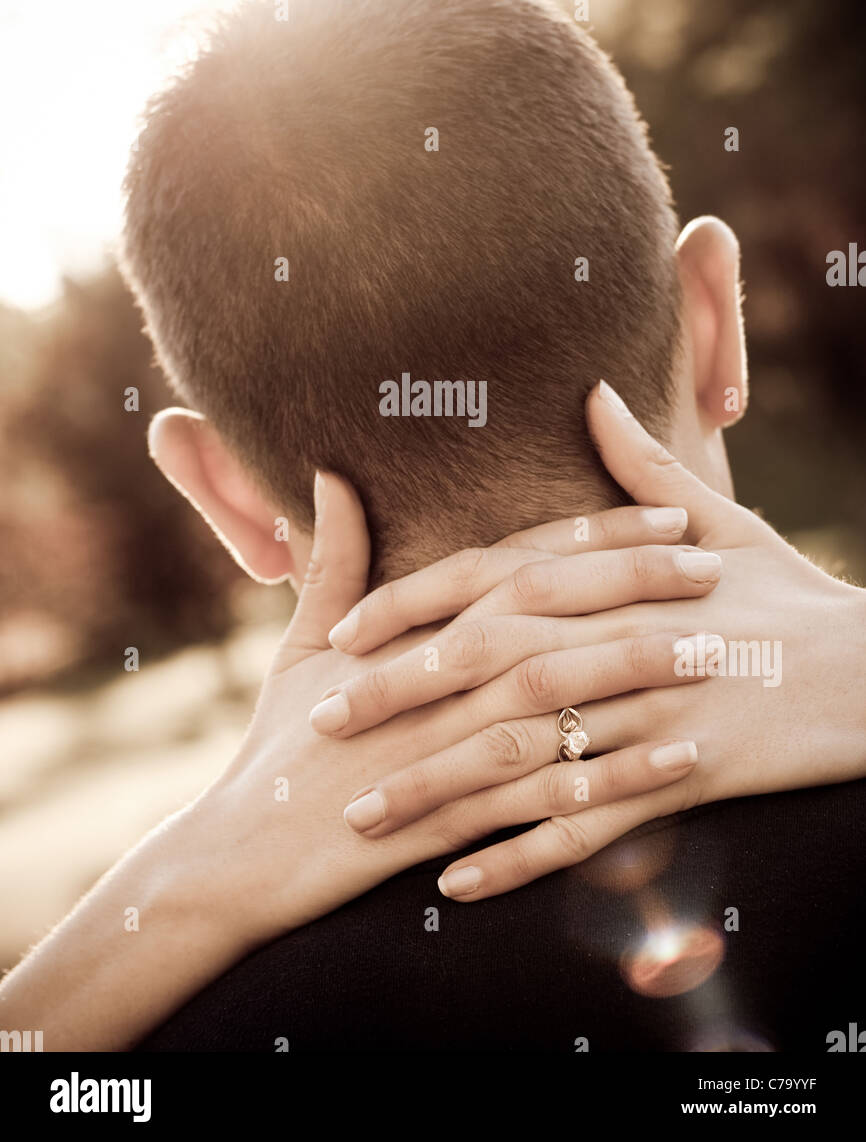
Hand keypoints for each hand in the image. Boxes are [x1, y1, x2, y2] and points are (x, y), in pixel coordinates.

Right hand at [205, 472, 706, 942]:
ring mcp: (446, 750)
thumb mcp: (300, 645)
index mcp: (411, 630)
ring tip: (715, 652)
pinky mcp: (457, 820)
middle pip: (550, 617)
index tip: (668, 512)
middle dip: (635, 588)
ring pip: (560, 699)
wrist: (243, 850)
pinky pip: (551, 796)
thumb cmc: (278, 744)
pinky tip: (683, 763)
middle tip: (713, 568)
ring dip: (639, 673)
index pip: (518, 563)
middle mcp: (434, 680)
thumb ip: (334, 561)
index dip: (596, 535)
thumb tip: (329, 475)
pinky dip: (620, 777)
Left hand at [325, 381, 865, 900]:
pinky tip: (458, 879)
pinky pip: (590, 828)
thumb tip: (592, 392)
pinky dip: (522, 856)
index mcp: (623, 580)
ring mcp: (653, 717)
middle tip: (324, 722)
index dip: (416, 606)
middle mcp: (627, 644)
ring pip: (530, 755)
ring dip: (440, 786)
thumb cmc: (789, 595)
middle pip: (494, 671)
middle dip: (403, 696)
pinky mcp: (684, 783)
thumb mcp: (724, 521)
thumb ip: (643, 467)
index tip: (344, 632)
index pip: (498, 585)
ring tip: (366, 815)